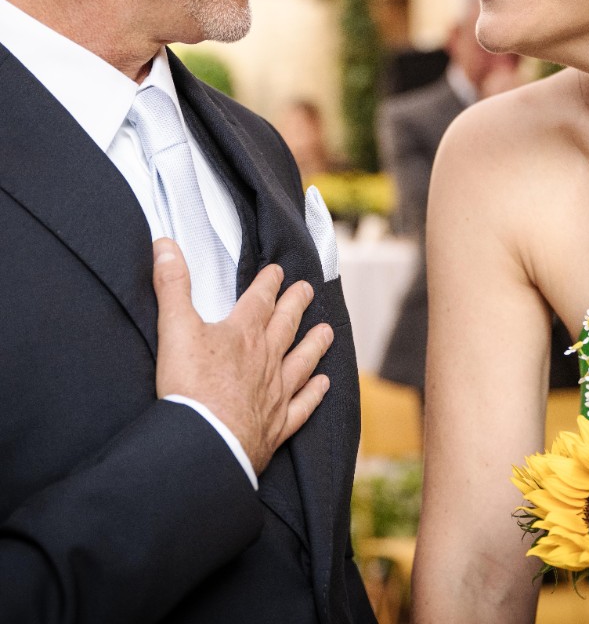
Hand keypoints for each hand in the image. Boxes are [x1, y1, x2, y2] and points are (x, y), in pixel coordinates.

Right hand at [152, 238, 332, 473]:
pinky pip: (302, 406)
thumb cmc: (189, 386)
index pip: (259, 300)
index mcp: (242, 334)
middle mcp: (265, 359)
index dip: (268, 283)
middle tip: (309, 290)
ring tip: (326, 332)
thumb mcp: (175, 327)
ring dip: (314, 345)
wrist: (206, 443)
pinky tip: (324, 386)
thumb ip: (171, 285)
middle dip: (296, 305)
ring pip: (301, 362)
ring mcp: (275, 393)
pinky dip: (314, 395)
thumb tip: (163, 244)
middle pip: (285, 325)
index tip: (279, 271)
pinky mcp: (277, 426)